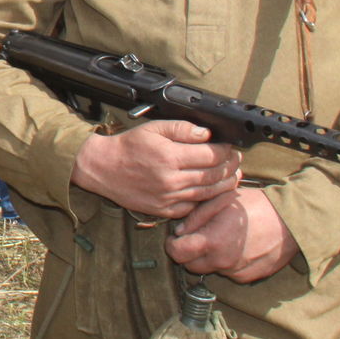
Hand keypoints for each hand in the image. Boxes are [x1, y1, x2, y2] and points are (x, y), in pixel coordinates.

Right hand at [70, 121, 241, 218]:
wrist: (102, 168)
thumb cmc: (127, 147)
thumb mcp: (153, 128)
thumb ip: (182, 129)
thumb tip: (206, 134)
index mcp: (170, 156)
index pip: (211, 155)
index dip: (226, 150)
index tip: (230, 147)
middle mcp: (171, 180)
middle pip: (213, 176)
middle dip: (230, 167)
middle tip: (237, 161)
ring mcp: (168, 198)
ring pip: (207, 194)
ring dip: (225, 185)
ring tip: (233, 177)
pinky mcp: (163, 210)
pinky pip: (193, 207)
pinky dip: (206, 201)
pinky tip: (213, 192)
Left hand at [166, 187, 298, 282]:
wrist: (292, 221)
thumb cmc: (257, 206)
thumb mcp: (222, 200)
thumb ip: (196, 216)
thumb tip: (180, 231)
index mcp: (212, 241)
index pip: (177, 253)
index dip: (172, 245)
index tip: (176, 237)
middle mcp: (223, 262)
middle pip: (191, 265)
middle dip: (189, 252)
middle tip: (199, 235)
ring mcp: (236, 272)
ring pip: (211, 269)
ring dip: (209, 257)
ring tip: (222, 237)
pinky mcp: (249, 277)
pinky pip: (229, 272)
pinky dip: (227, 262)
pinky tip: (238, 245)